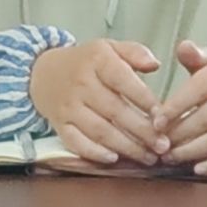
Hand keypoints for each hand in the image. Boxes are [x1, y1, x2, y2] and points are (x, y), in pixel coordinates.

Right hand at [28, 38, 165, 164]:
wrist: (43, 73)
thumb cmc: (86, 63)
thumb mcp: (109, 48)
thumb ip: (135, 52)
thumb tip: (154, 65)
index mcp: (96, 61)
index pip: (123, 81)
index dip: (145, 100)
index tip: (163, 116)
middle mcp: (80, 84)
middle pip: (114, 111)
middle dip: (142, 131)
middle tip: (163, 145)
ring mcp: (68, 107)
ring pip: (99, 130)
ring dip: (126, 147)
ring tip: (148, 157)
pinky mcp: (59, 124)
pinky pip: (75, 142)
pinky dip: (94, 153)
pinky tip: (113, 159)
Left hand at [156, 40, 206, 175]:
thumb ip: (195, 55)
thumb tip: (182, 47)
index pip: (197, 91)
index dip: (174, 108)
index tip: (154, 122)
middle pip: (205, 119)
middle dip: (177, 135)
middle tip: (156, 145)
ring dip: (191, 152)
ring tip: (169, 157)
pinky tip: (196, 169)